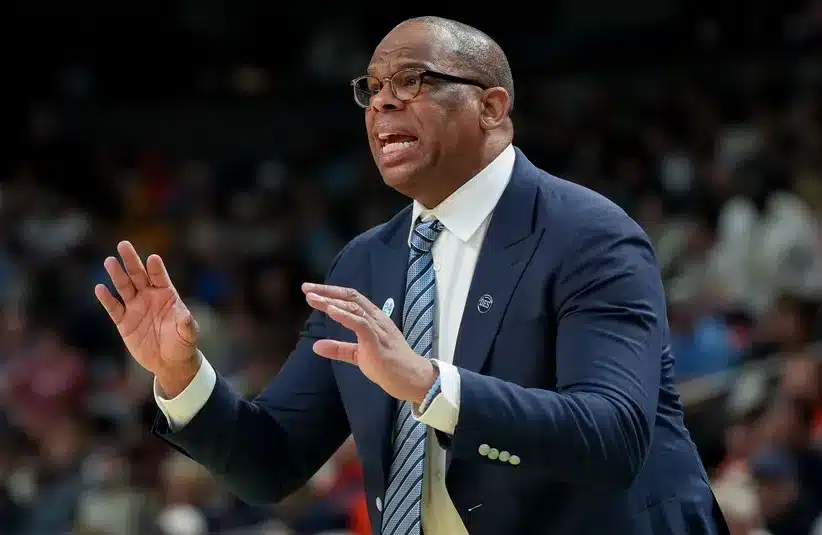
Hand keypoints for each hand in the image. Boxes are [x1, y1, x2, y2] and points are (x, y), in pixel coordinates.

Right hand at [94, 241, 199, 395]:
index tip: (153, 259)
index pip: (160, 277)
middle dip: (131, 261)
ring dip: (117, 274)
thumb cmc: (183, 344)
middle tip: (124, 244)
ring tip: (110, 261)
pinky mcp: (124, 322)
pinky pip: (114, 308)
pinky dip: (106, 299)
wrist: (169, 362)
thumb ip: (187, 324)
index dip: (156, 269)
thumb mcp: (189, 334)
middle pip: (139, 275)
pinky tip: (100, 288)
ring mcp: (135, 308)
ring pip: (124, 287)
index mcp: (167, 295)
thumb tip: (186, 316)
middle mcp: (149, 297)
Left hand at [302, 283, 435, 403]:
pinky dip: (345, 316)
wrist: (411, 379)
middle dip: (327, 291)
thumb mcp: (359, 356)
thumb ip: (339, 349)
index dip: (331, 293)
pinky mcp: (377, 341)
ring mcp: (378, 329)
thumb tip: (315, 346)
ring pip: (354, 308)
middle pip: (351, 298)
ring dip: (331, 302)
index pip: (352, 299)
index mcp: (373, 319)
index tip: (312, 291)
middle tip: (306, 289)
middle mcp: (376, 319)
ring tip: (312, 299)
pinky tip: (331, 311)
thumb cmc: (389, 366)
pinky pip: (360, 324)